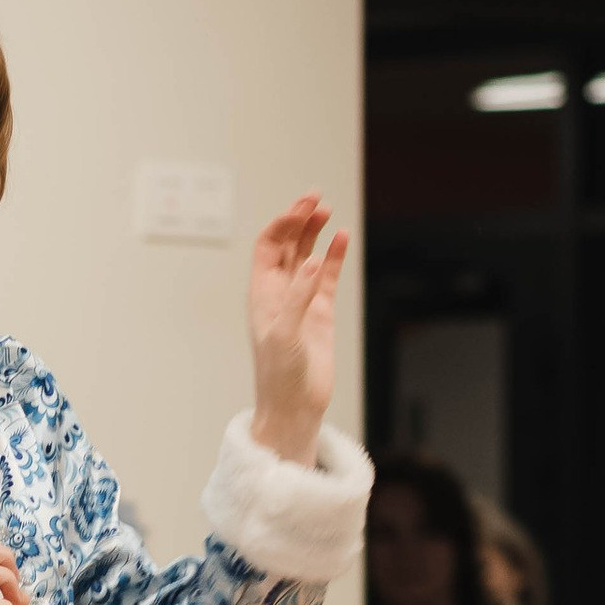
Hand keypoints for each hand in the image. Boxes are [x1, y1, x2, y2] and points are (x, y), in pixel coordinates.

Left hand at [247, 192, 349, 461]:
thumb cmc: (279, 375)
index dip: (283, 224)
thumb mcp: (286, 334)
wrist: (295, 406)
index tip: (302, 208)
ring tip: (326, 210)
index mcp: (262, 293)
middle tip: (315, 198)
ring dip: (314, 232)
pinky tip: (343, 237)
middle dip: (298, 219)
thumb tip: (311, 261)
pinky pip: (328, 276)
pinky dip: (334, 255)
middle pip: (287, 244)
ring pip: (307, 255)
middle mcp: (279, 292)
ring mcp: (301, 300)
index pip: (269, 246)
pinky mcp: (321, 312)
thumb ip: (299, 297)